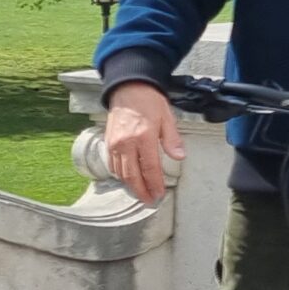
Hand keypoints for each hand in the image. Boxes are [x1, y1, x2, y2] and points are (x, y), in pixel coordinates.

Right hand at [104, 81, 184, 205]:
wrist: (128, 88)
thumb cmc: (149, 101)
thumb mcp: (167, 118)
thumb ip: (172, 140)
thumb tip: (180, 157)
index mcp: (144, 137)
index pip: (150, 168)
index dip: (155, 184)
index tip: (159, 194)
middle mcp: (126, 143)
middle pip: (133, 175)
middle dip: (141, 191)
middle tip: (149, 201)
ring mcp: (115, 143)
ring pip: (121, 172)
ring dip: (131, 185)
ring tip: (141, 192)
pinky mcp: (108, 142)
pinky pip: (113, 164)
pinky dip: (120, 174)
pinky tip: (128, 178)